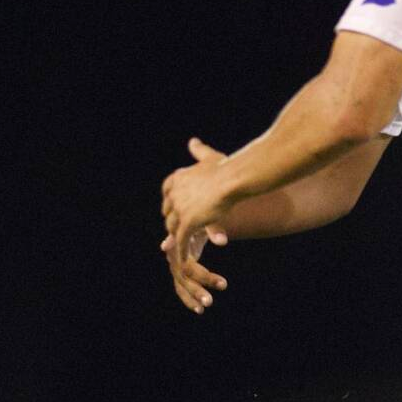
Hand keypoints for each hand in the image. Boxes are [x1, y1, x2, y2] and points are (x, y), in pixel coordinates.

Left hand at [162, 138, 239, 289]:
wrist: (233, 179)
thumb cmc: (226, 168)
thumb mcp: (209, 158)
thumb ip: (199, 151)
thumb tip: (193, 141)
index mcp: (176, 178)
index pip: (168, 195)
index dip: (174, 206)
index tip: (177, 213)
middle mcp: (173, 193)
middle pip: (169, 213)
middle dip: (174, 223)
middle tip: (178, 234)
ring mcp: (179, 209)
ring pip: (174, 228)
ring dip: (177, 238)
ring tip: (182, 249)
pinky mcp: (186, 223)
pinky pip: (182, 240)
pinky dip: (182, 251)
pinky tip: (184, 260)